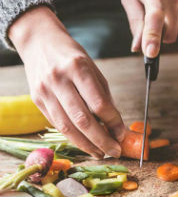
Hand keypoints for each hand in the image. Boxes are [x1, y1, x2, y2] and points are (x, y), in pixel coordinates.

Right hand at [9, 7, 125, 158]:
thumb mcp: (94, 70)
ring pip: (67, 127)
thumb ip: (104, 97)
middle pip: (82, 120)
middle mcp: (58, 80)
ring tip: (101, 153)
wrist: (40, 43)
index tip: (122, 134)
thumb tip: (116, 125)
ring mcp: (44, 91)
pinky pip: (57, 124)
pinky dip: (73, 137)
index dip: (113, 122)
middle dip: (101, 140)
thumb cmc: (73, 57)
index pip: (98, 103)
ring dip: (86, 145)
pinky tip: (85, 143)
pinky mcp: (37, 101)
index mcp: (78, 68)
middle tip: (115, 151)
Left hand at [121, 0, 177, 56]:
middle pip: (170, 31)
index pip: (154, 17)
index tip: (150, 53)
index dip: (152, 37)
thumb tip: (137, 47)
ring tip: (152, 3)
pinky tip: (162, 0)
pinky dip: (168, 15)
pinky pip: (176, 17)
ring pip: (172, 26)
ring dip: (162, 23)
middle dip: (159, 37)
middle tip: (145, 32)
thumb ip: (135, 22)